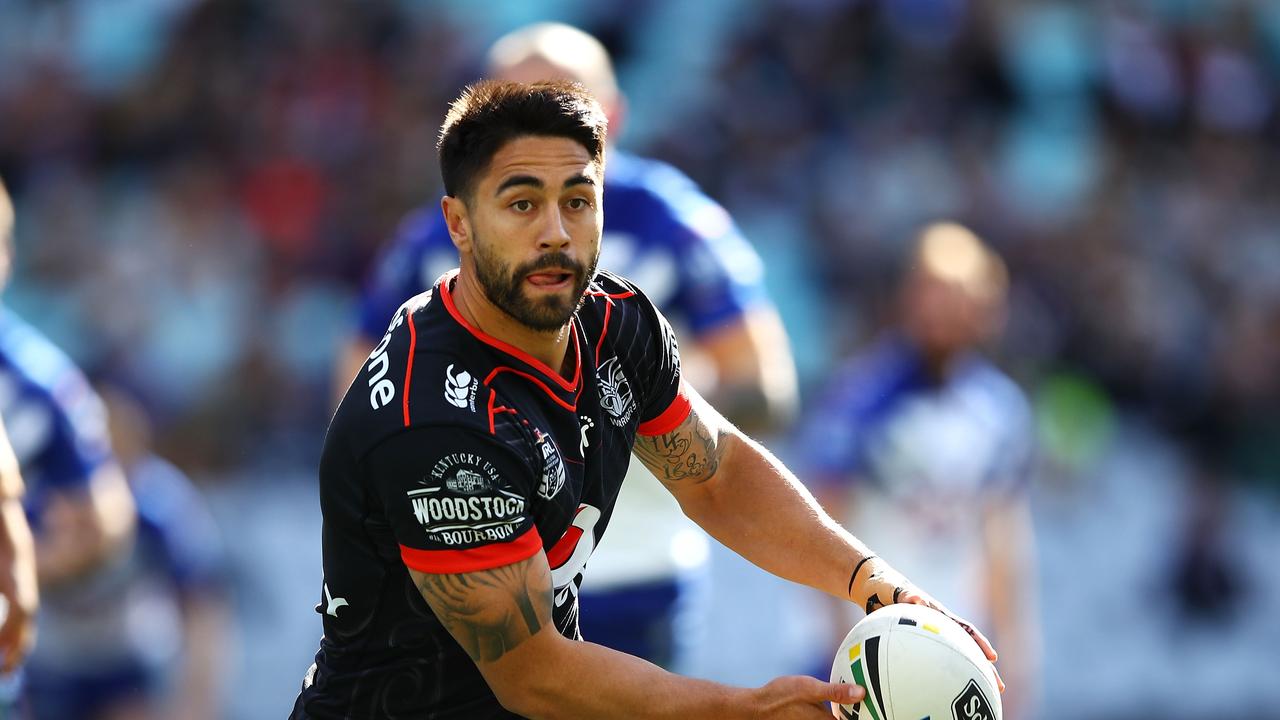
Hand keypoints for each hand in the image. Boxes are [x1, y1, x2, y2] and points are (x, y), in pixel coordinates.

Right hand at [750, 675, 864, 718]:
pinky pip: (826, 718)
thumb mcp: (808, 688)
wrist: (756, 708)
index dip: (867, 716)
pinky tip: (840, 701)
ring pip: (835, 719)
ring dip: (846, 713)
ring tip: (859, 703)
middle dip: (859, 715)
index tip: (878, 711)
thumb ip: (835, 692)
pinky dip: (835, 712)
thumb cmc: (781, 697)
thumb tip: (861, 692)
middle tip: (874, 707)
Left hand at [850, 557, 1003, 691]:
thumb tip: (919, 599)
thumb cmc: (885, 587)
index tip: (993, 658)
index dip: (979, 642)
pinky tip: (942, 689)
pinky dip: (940, 672)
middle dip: (984, 666)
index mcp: (936, 612)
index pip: (964, 629)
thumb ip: (908, 595)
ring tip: (981, 692)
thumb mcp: (896, 590)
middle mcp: (938, 624)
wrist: (872, 588)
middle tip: (998, 686)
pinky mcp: (917, 640)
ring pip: (953, 655)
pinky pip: (933, 658)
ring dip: (968, 673)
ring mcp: (930, 632)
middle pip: (967, 648)